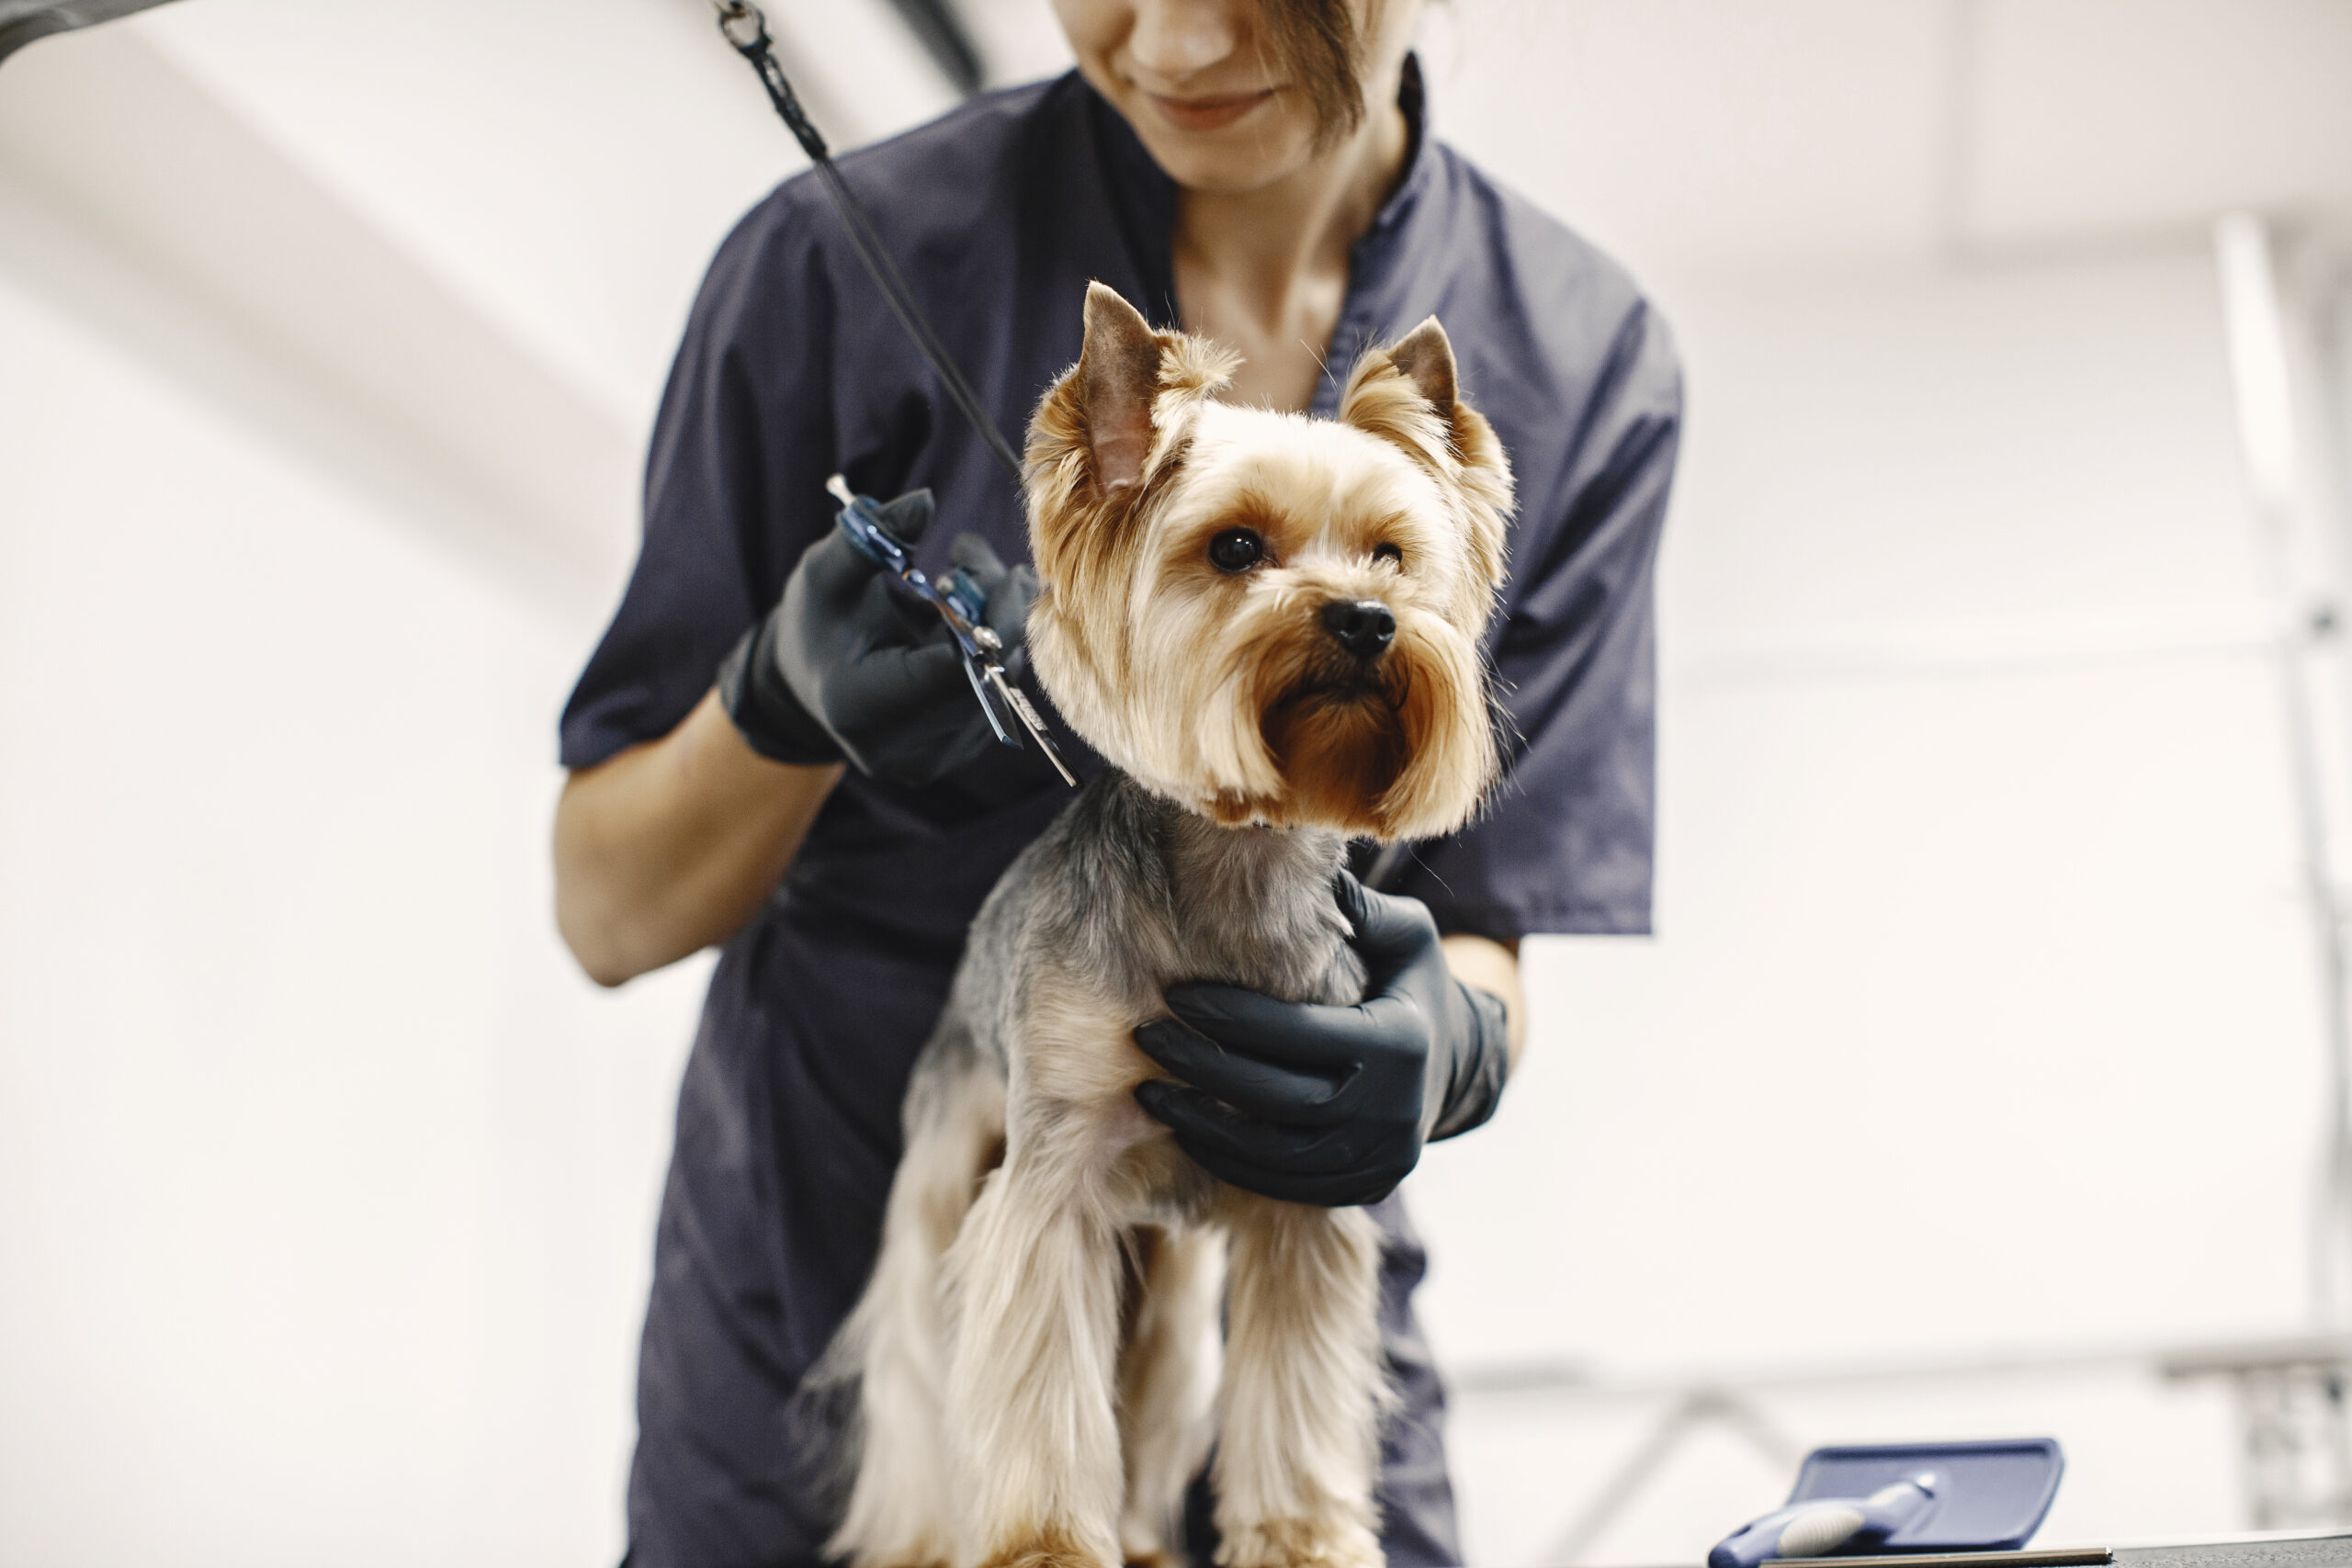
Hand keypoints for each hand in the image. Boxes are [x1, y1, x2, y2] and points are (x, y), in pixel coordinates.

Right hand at [717, 489, 1038, 786]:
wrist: (813, 681)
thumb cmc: (818, 620)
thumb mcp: (827, 571)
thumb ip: (871, 536)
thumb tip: (924, 502)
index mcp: (860, 705)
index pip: (951, 671)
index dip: (988, 619)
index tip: (997, 567)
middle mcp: (899, 749)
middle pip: (984, 677)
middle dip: (995, 609)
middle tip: (976, 556)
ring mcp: (931, 760)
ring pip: (999, 685)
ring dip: (998, 623)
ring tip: (964, 577)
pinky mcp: (955, 755)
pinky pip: (996, 695)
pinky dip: (992, 649)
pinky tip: (964, 615)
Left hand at [1131, 873, 1510, 1206]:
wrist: (1456, 1066)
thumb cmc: (1409, 984)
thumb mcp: (1405, 934)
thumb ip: (1356, 905)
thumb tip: (1291, 854)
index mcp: (1401, 1043)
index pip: (1299, 1033)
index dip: (1231, 1015)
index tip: (1174, 994)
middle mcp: (1392, 1110)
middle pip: (1277, 1098)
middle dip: (1203, 1068)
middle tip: (1147, 1038)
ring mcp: (1378, 1159)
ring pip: (1274, 1155)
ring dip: (1203, 1126)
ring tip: (1150, 1093)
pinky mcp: (1362, 1189)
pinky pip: (1284, 1185)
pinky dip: (1230, 1163)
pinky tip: (1186, 1131)